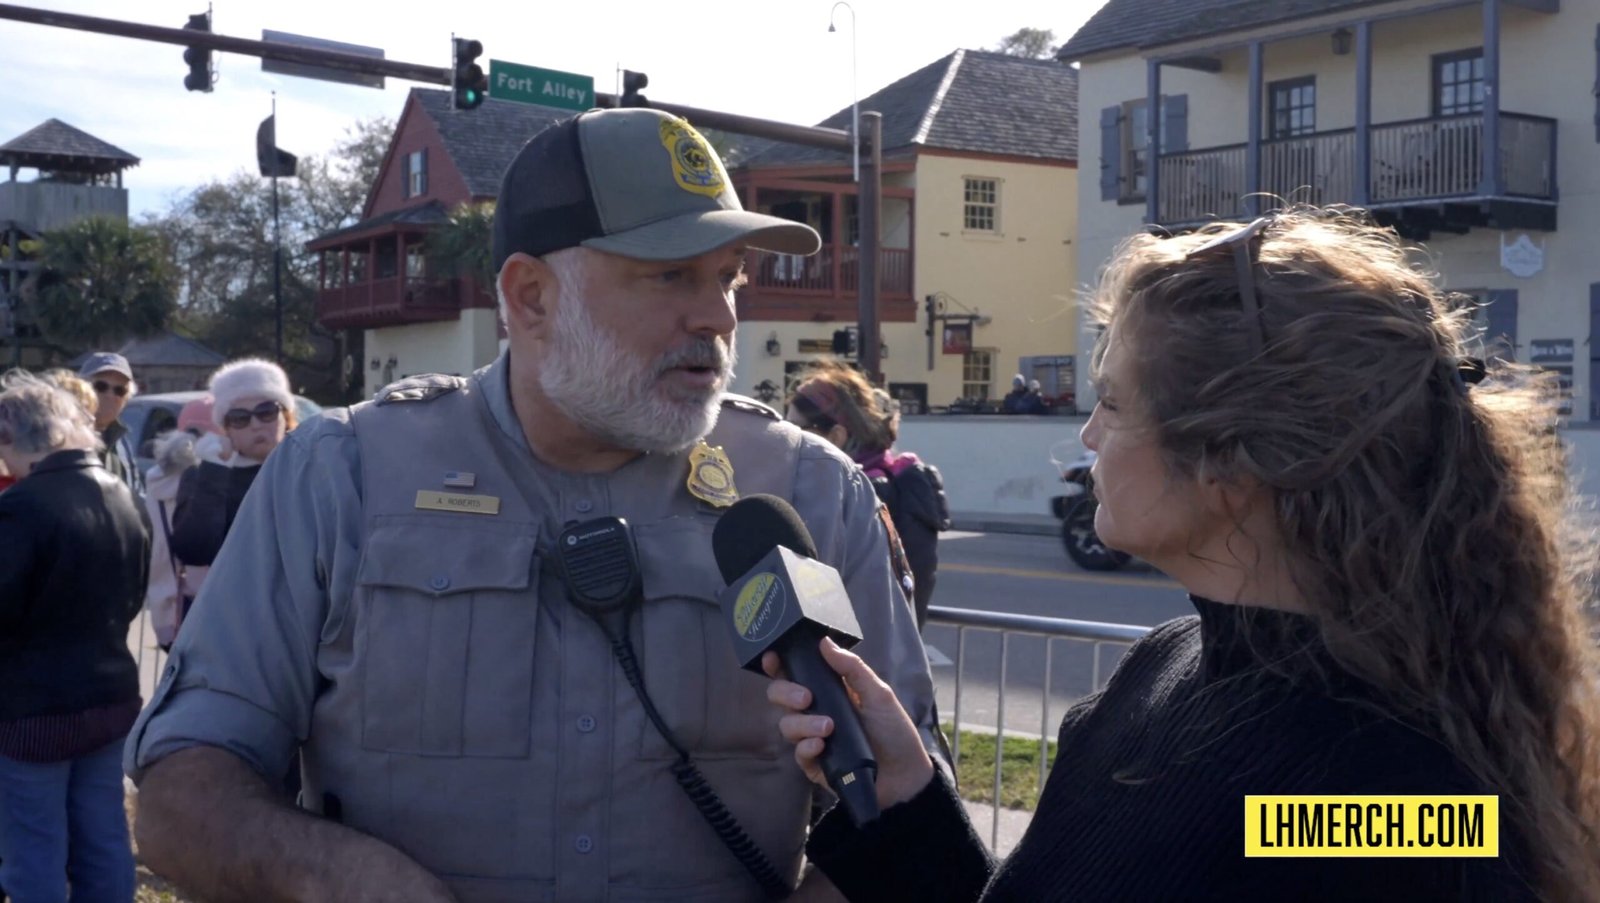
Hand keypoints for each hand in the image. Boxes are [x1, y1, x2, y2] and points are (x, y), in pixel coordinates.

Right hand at [763, 637, 934, 810]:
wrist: (906, 775)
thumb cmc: (895, 731)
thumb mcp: (879, 694)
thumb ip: (852, 668)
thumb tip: (824, 641)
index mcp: (829, 691)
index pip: (796, 674)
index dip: (779, 665)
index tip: (772, 658)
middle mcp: (816, 712)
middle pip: (781, 697)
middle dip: (786, 692)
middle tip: (806, 698)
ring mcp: (813, 739)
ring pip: (787, 725)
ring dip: (803, 723)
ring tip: (828, 727)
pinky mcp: (815, 765)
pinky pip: (798, 753)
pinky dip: (806, 747)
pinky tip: (821, 745)